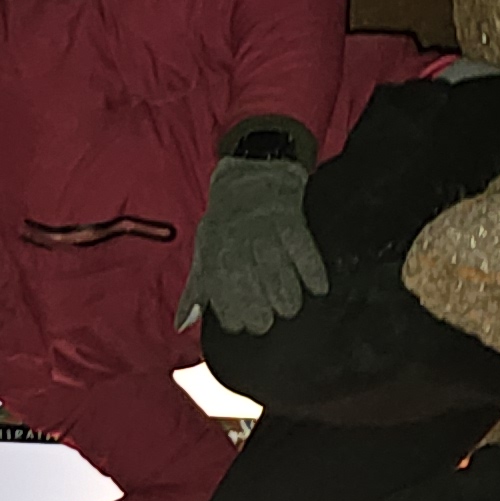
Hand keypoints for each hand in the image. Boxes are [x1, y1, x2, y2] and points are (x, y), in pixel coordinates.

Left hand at [176, 150, 326, 333]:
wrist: (251, 174)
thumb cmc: (224, 224)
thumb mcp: (204, 253)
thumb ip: (195, 292)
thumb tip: (181, 326)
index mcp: (213, 249)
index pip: (218, 286)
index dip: (229, 310)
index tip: (239, 326)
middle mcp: (236, 239)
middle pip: (246, 278)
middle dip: (257, 306)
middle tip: (267, 322)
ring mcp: (264, 228)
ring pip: (275, 266)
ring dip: (284, 293)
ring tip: (289, 309)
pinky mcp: (289, 218)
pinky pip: (302, 247)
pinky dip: (311, 269)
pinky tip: (318, 288)